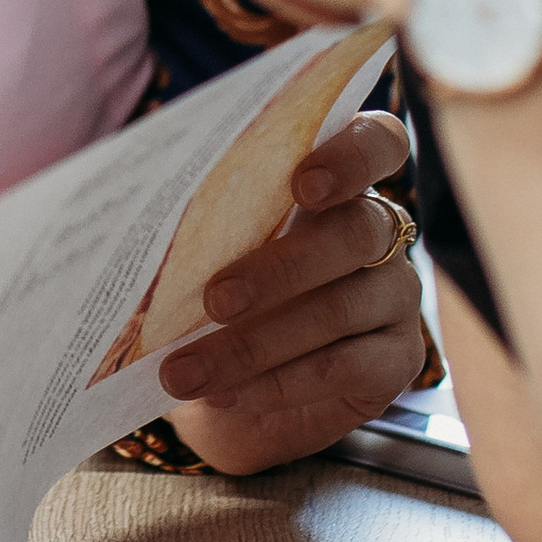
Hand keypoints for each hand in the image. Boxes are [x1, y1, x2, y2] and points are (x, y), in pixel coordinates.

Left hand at [159, 108, 427, 472]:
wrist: (230, 399)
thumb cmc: (212, 303)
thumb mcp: (202, 254)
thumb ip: (201, 220)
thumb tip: (143, 204)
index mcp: (337, 183)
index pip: (378, 142)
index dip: (352, 155)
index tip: (303, 183)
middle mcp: (379, 231)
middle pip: (354, 232)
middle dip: (280, 267)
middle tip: (214, 299)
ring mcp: (396, 296)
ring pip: (339, 309)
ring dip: (255, 343)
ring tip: (186, 370)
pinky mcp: (398, 360)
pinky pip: (346, 367)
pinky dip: (279, 383)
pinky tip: (229, 395)